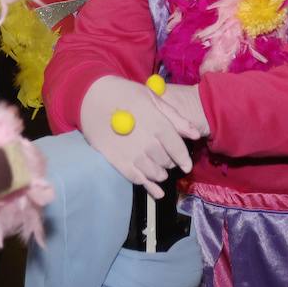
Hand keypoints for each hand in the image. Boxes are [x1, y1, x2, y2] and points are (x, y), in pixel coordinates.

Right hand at [79, 76, 199, 197]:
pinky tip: (157, 192)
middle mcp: (147, 142)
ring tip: (162, 172)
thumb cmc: (125, 93)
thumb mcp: (152, 98)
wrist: (92, 97)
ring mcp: (132, 154)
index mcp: (158, 124)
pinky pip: (137, 179)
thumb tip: (196, 134)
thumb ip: (175, 117)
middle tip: (169, 161)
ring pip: (155, 173)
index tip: (187, 165)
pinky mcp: (118, 162)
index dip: (184, 159)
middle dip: (171, 163)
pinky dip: (149, 188)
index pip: (178, 149)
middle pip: (167, 162)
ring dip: (161, 174)